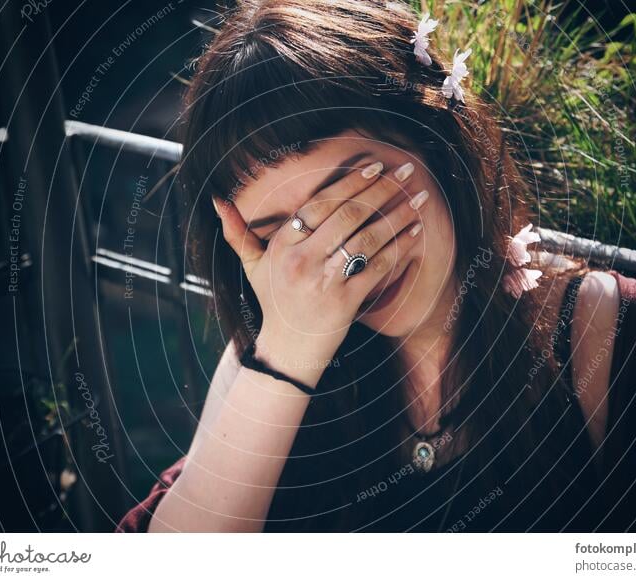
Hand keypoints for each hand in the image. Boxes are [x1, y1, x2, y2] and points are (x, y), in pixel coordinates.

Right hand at [214, 158, 425, 385]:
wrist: (287, 351)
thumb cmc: (274, 303)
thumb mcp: (251, 267)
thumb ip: (237, 233)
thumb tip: (217, 201)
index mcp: (281, 246)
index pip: (320, 203)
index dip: (350, 181)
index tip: (374, 166)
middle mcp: (301, 260)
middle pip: (348, 213)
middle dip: (382, 188)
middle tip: (406, 170)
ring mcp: (324, 281)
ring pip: (367, 237)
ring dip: (397, 213)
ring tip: (419, 196)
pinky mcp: (345, 302)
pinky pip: (378, 267)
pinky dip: (400, 246)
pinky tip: (416, 230)